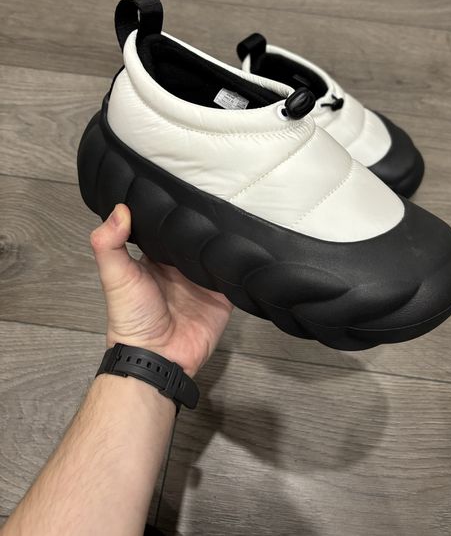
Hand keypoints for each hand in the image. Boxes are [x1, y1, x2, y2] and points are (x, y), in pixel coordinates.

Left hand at [90, 204, 232, 376]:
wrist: (158, 357)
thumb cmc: (132, 320)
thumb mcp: (115, 277)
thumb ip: (109, 243)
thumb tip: (119, 209)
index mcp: (156, 258)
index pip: (166, 227)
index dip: (172, 211)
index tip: (181, 187)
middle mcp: (181, 267)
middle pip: (196, 238)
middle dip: (204, 223)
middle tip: (217, 196)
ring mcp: (203, 280)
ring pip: (217, 253)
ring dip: (224, 241)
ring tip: (236, 216)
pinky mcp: (222, 296)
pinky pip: (235, 276)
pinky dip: (241, 265)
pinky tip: (247, 249)